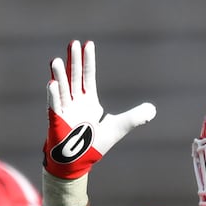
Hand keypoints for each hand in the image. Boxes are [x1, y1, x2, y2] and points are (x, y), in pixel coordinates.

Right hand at [43, 39, 155, 180]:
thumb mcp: (118, 128)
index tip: (88, 44)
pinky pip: (54, 107)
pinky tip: (52, 84)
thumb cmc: (95, 145)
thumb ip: (134, 117)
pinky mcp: (56, 122)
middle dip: (73, 61)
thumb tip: (152, 110)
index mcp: (88, 101)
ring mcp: (64, 111)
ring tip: (56, 60)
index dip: (88, 61)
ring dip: (59, 75)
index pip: (87, 77)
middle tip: (73, 43)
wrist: (78, 162)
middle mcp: (75, 102)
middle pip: (74, 77)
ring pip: (62, 89)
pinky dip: (53, 96)